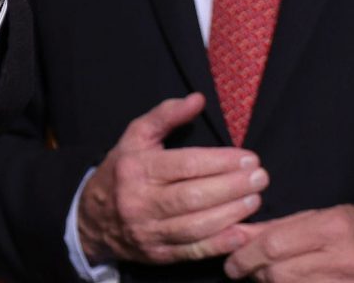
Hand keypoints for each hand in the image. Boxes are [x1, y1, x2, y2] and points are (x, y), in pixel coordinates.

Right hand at [76, 94, 265, 265]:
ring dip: (231, 213)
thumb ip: (166, 116)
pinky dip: (219, 244)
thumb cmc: (123, 171)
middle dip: (233, 187)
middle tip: (261, 178)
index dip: (221, 162)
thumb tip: (198, 99)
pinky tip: (242, 233)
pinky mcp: (157, 255)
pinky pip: (192, 251)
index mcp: (136, 168)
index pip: (185, 164)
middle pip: (194, 196)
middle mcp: (139, 201)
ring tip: (256, 199)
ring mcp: (148, 231)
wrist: (93, 218)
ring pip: (196, 226)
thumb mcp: (136, 137)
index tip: (249, 158)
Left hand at [224, 205, 353, 281]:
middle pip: (278, 273)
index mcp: (333, 229)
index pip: (274, 246)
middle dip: (256, 272)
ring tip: (271, 276)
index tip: (231, 263)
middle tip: (249, 269)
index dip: (245, 256)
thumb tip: (235, 236)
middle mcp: (343, 260)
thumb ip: (276, 228)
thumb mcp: (319, 216)